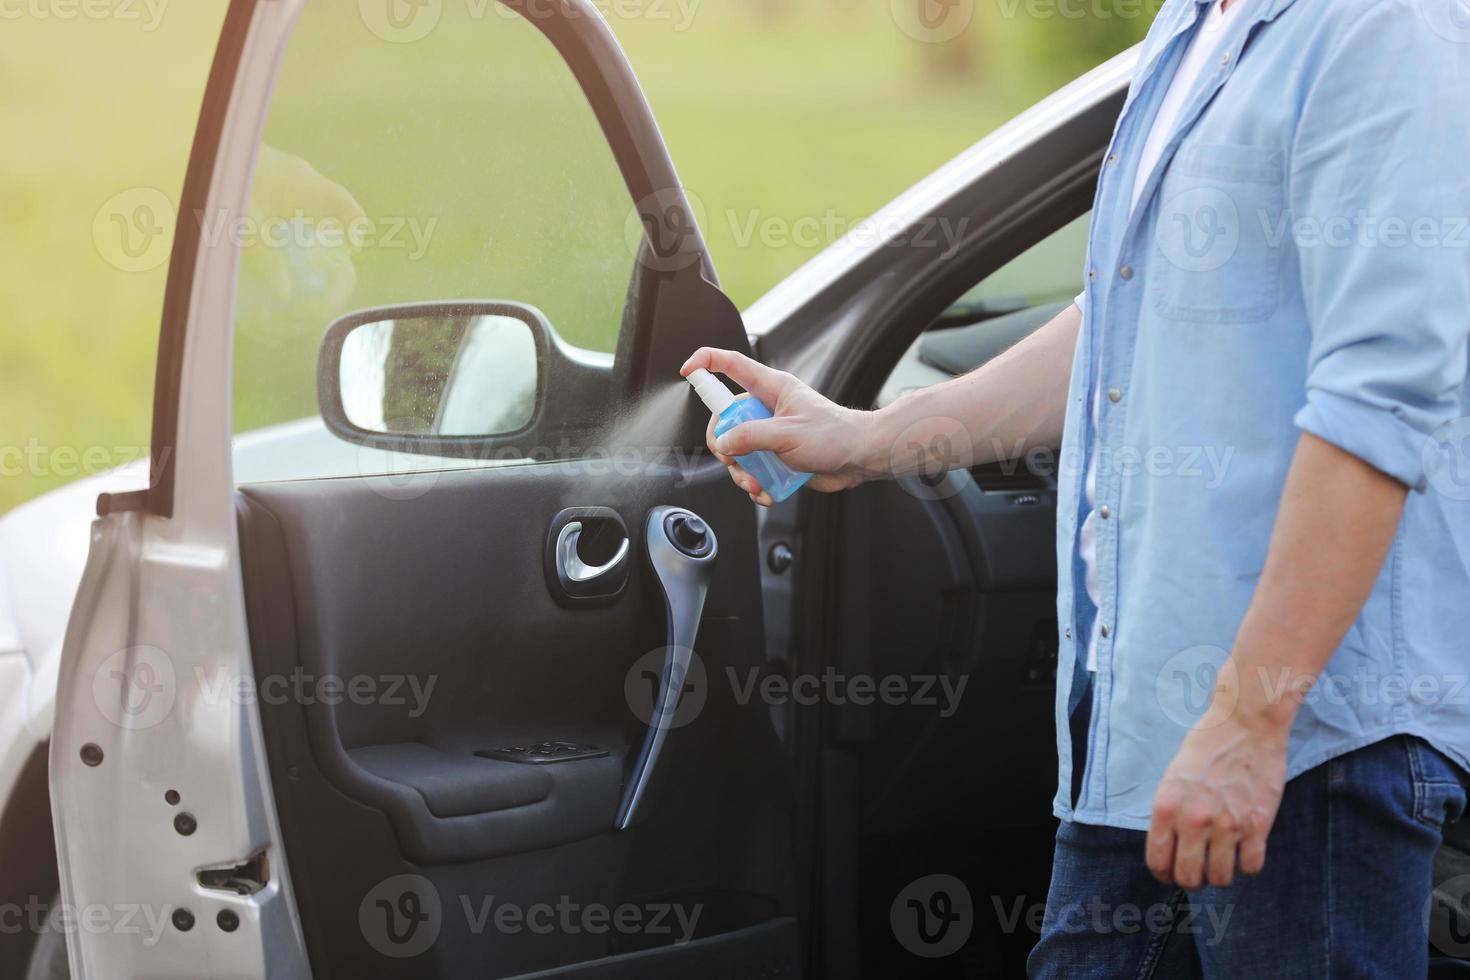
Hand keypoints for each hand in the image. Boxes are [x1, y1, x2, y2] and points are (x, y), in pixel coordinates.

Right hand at [680, 347, 879, 505]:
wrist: (859, 459)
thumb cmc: (835, 436)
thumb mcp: (788, 434)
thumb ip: (752, 437)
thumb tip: (725, 442)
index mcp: (770, 388)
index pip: (731, 364)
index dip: (706, 363)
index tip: (687, 373)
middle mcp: (766, 408)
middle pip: (725, 420)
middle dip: (724, 446)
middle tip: (734, 460)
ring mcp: (769, 433)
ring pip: (736, 451)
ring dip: (741, 473)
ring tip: (757, 483)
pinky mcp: (775, 455)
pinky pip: (751, 469)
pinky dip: (755, 484)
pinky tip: (767, 491)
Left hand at [1146, 677, 1289, 889]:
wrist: (1245, 724)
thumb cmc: (1206, 745)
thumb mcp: (1172, 778)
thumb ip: (1170, 814)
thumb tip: (1170, 847)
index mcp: (1166, 807)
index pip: (1158, 862)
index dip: (1164, 875)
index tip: (1171, 873)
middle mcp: (1194, 820)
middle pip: (1189, 878)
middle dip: (1192, 880)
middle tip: (1198, 871)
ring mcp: (1227, 825)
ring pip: (1221, 879)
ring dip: (1220, 875)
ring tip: (1222, 861)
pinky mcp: (1258, 825)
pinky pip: (1251, 867)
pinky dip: (1247, 866)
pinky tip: (1244, 851)